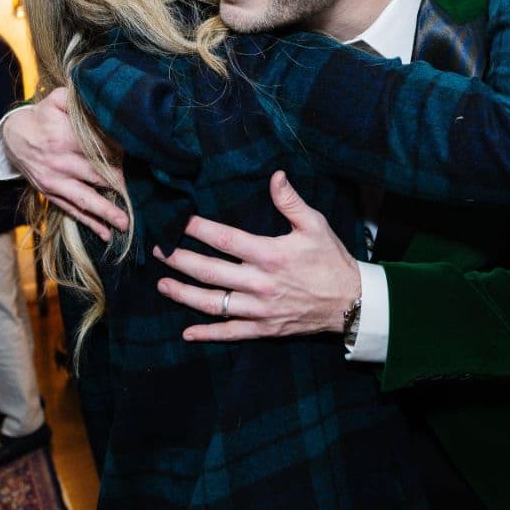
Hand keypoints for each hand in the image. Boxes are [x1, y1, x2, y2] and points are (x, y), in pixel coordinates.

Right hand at [3, 89, 127, 238]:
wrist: (13, 137)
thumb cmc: (43, 116)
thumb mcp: (57, 99)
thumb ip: (79, 99)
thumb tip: (103, 101)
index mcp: (63, 138)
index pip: (98, 149)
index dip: (120, 156)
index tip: (141, 160)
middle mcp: (59, 162)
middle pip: (96, 177)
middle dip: (120, 187)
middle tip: (143, 197)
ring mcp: (54, 181)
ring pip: (84, 199)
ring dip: (105, 212)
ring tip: (125, 224)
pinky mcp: (50, 194)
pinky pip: (71, 210)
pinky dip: (88, 222)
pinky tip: (106, 233)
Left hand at [154, 172, 361, 341]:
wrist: (351, 302)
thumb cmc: (331, 260)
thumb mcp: (315, 225)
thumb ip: (290, 202)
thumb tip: (275, 175)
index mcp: (270, 254)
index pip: (225, 239)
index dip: (198, 229)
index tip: (177, 221)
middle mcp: (260, 283)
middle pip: (210, 272)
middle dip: (180, 260)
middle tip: (158, 250)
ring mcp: (260, 309)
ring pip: (214, 303)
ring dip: (184, 294)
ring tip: (162, 284)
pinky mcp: (264, 328)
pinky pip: (231, 332)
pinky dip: (208, 334)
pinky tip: (187, 332)